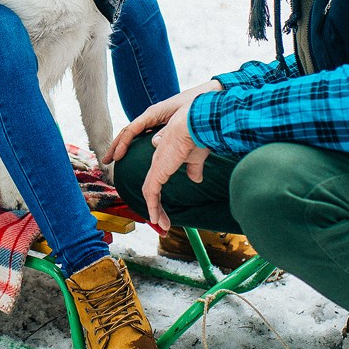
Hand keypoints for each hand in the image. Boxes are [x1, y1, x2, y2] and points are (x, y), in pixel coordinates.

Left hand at [104, 80, 218, 230]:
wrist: (195, 123)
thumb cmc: (198, 136)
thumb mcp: (196, 157)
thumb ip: (193, 168)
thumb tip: (195, 179)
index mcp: (166, 157)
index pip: (157, 180)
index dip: (159, 196)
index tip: (165, 210)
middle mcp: (158, 161)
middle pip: (151, 188)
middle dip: (155, 207)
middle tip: (161, 222)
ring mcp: (157, 165)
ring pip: (150, 192)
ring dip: (155, 210)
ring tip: (161, 224)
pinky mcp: (158, 170)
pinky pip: (151, 192)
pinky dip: (153, 206)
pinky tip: (156, 218)